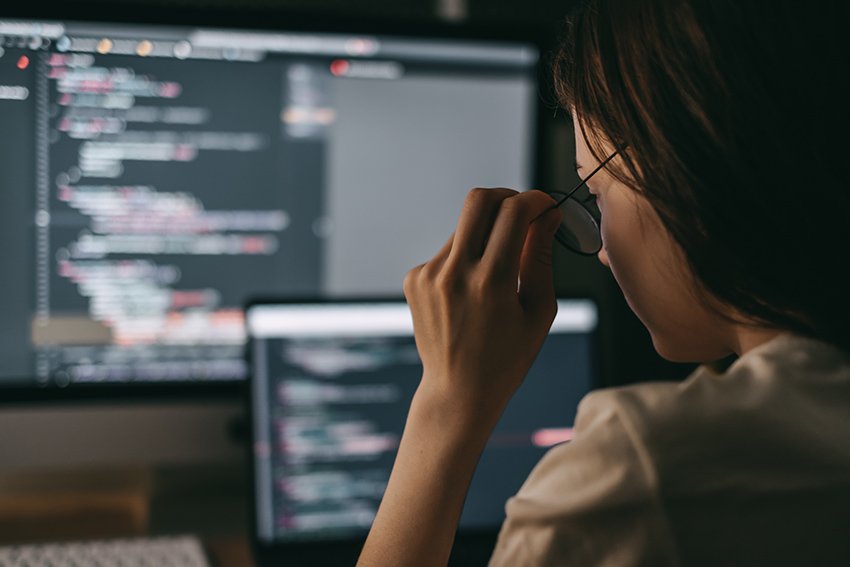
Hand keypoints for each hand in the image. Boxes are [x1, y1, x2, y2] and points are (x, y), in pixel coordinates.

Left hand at [403, 188, 562, 422]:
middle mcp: (454, 273)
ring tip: (497, 272)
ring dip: (486, 235)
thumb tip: (547, 216)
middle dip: (506, 197)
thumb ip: (541, 257)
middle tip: (522, 213)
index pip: (513, 212)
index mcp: (490, 282)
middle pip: (478, 200)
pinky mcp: (414, 279)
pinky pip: (446, 250)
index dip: (535, 200)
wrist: (458, 392)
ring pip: (464, 228)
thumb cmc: (506, 358)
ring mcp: (428, 275)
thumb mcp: (538, 311)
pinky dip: (465, 257)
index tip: (546, 206)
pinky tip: (471, 291)